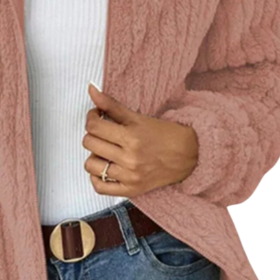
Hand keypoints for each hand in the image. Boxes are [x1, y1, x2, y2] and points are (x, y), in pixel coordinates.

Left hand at [83, 83, 198, 196]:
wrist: (189, 155)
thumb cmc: (164, 134)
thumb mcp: (137, 117)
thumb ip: (111, 104)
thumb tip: (91, 89)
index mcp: (131, 137)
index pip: (94, 126)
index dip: (91, 118)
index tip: (97, 116)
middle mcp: (129, 159)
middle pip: (90, 144)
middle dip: (93, 134)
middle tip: (102, 131)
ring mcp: (129, 177)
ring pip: (90, 165)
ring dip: (94, 155)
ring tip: (104, 150)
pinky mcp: (131, 190)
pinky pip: (100, 187)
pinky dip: (97, 177)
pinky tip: (104, 167)